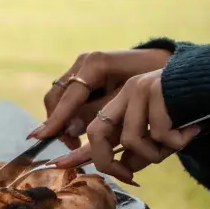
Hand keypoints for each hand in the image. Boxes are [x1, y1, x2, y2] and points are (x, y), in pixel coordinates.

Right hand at [32, 48, 170, 148]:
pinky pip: (68, 98)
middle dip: (58, 122)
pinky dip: (71, 114)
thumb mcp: (130, 99)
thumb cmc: (154, 80)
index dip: (56, 118)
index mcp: (95, 64)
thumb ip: (100, 113)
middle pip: (56, 96)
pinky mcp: (83, 76)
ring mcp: (80, 68)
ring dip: (63, 120)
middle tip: (72, 144)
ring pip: (59, 98)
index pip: (68, 96)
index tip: (42, 136)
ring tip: (76, 141)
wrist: (168, 64)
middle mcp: (82, 63)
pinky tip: (79, 127)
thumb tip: (70, 130)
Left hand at [50, 69, 202, 183]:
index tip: (58, 164)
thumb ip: (136, 147)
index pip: (92, 129)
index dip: (75, 149)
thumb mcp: (156, 132)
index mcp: (120, 103)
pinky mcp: (156, 89)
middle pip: (97, 133)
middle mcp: (123, 94)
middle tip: (129, 177)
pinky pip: (160, 133)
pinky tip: (190, 131)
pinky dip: (177, 142)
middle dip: (107, 161)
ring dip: (155, 154)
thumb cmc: (186, 112)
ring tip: (176, 144)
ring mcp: (138, 90)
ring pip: (132, 139)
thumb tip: (122, 168)